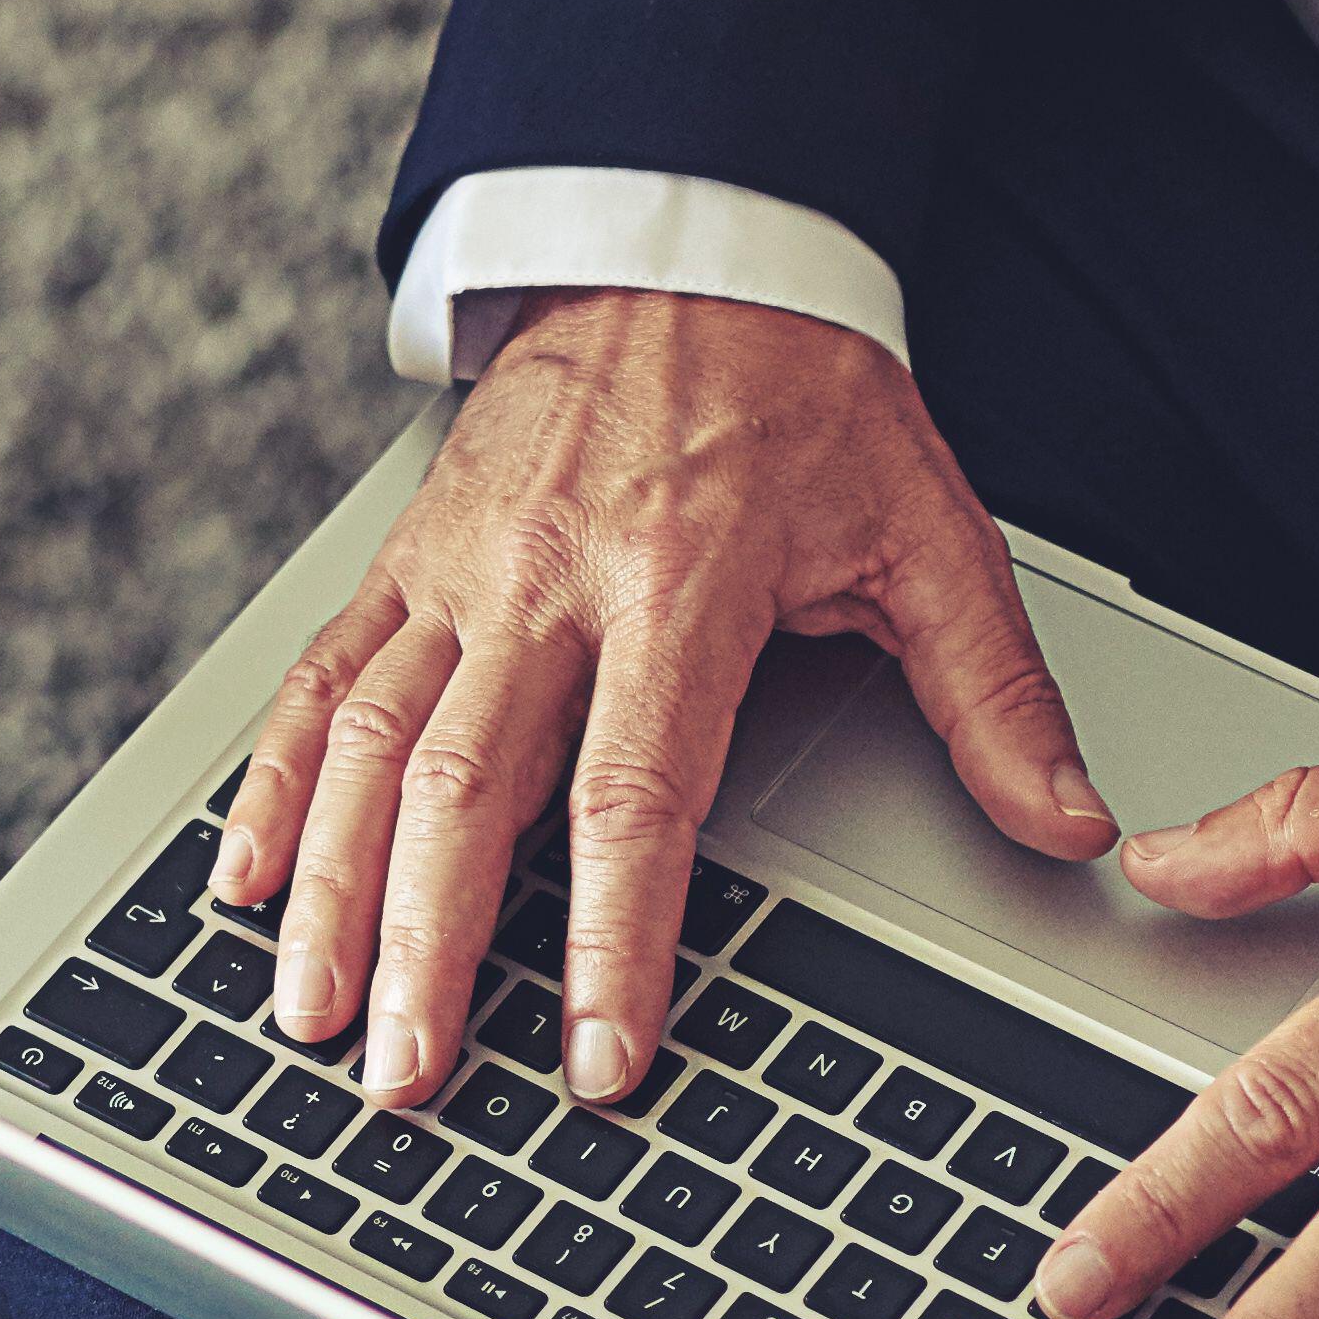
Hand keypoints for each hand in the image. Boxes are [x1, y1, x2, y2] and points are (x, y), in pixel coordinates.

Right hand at [230, 287, 1116, 1116]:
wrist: (688, 242)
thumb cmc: (807, 392)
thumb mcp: (927, 528)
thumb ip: (992, 692)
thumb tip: (1070, 825)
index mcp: (680, 584)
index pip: (632, 792)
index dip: (611, 937)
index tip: (597, 1054)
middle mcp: (546, 580)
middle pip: (464, 789)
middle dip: (426, 947)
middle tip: (407, 1076)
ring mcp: (458, 569)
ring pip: (370, 745)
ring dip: (333, 891)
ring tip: (313, 1017)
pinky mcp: (403, 557)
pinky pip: (319, 679)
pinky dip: (274, 785)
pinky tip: (248, 883)